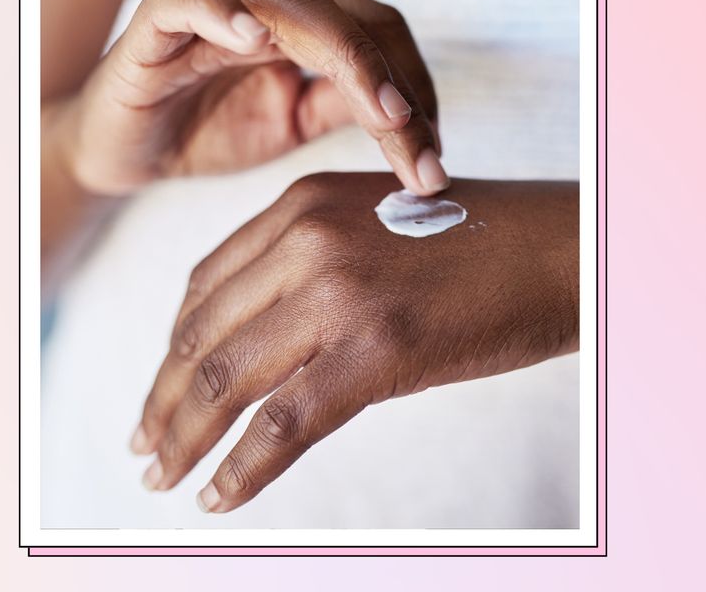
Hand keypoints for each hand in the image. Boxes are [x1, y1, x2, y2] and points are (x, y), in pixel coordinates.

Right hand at [50, 0, 445, 196]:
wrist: (126, 153)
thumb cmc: (208, 129)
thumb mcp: (294, 125)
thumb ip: (346, 106)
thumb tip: (418, 120)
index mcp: (307, 22)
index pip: (381, 35)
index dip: (418, 90)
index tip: (436, 159)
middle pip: (353, 18)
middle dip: (397, 88)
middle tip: (422, 154)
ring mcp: (215, 2)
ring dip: (347, 55)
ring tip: (381, 112)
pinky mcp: (156, 18)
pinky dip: (222, 12)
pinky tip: (254, 41)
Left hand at [130, 173, 579, 512]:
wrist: (562, 252)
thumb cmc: (478, 246)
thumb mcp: (375, 225)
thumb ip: (311, 262)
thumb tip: (259, 336)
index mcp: (300, 207)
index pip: (203, 287)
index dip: (170, 349)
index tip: (158, 391)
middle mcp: (305, 241)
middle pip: (201, 335)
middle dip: (163, 401)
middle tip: (143, 447)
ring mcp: (338, 293)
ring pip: (227, 381)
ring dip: (184, 438)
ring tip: (163, 477)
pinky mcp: (376, 350)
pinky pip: (282, 424)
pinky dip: (243, 470)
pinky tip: (220, 496)